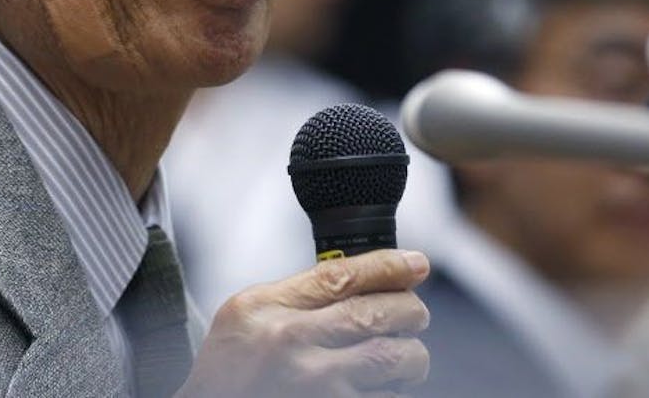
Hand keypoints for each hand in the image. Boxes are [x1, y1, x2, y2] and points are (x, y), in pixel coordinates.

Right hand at [179, 249, 430, 397]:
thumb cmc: (230, 375)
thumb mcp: (246, 320)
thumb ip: (297, 297)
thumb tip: (370, 279)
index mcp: (264, 309)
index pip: (340, 275)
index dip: (389, 266)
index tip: (418, 264)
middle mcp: (287, 344)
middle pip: (374, 314)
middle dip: (409, 311)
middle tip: (414, 315)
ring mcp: (311, 386)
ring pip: (391, 360)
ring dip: (410, 358)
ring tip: (405, 360)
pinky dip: (394, 392)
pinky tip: (386, 389)